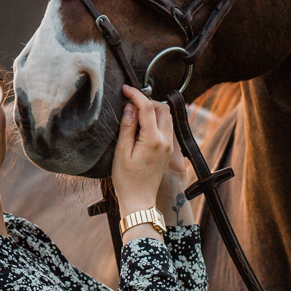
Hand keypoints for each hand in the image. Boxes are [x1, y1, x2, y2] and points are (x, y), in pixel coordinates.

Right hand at [111, 85, 174, 214]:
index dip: (136, 95)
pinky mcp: (168, 151)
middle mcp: (165, 141)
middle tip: (130, 102)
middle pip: (163, 108)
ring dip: (153, 110)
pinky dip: (156, 120)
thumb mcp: (121, 152)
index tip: (125, 89)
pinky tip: (142, 125)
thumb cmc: (127, 180)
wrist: (139, 201)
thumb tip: (130, 107)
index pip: (148, 108)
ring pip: (166, 117)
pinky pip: (166, 127)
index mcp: (153, 140)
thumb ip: (127, 127)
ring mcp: (169, 146)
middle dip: (147, 100)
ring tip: (134, 113)